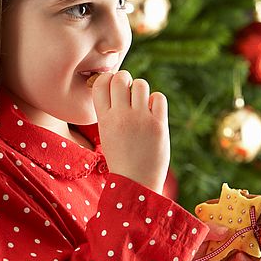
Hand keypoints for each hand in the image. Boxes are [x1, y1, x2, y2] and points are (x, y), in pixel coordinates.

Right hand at [92, 70, 169, 194]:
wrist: (136, 182)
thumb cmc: (121, 157)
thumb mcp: (106, 133)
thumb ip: (110, 111)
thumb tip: (118, 85)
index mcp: (104, 119)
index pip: (101, 83)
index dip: (108, 79)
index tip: (113, 87)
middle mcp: (121, 116)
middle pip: (121, 78)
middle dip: (125, 79)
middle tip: (129, 92)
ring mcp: (140, 120)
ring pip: (141, 84)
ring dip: (141, 89)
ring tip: (142, 103)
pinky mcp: (158, 125)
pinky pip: (158, 97)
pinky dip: (156, 101)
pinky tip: (153, 112)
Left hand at [173, 219, 260, 260]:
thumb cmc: (186, 244)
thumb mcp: (195, 230)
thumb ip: (209, 228)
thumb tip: (227, 230)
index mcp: (229, 225)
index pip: (248, 216)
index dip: (258, 211)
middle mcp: (237, 240)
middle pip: (260, 234)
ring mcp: (237, 256)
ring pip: (260, 252)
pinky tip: (242, 258)